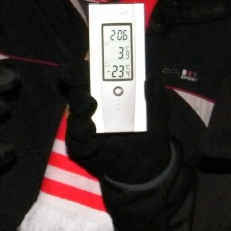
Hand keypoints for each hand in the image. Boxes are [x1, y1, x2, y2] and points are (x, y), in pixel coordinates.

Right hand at [63, 66, 172, 184]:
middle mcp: (91, 105)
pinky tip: (94, 145)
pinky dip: (83, 144)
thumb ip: (154, 96)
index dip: (77, 70)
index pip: (88, 75)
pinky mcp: (83, 146)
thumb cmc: (149, 128)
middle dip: (78, 95)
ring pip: (74, 119)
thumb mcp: (157, 111)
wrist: (148, 160)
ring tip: (91, 125)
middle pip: (76, 94)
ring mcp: (85, 126)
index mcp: (106, 91)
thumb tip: (151, 79)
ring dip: (80, 120)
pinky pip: (77, 145)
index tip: (74, 69)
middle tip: (91, 102)